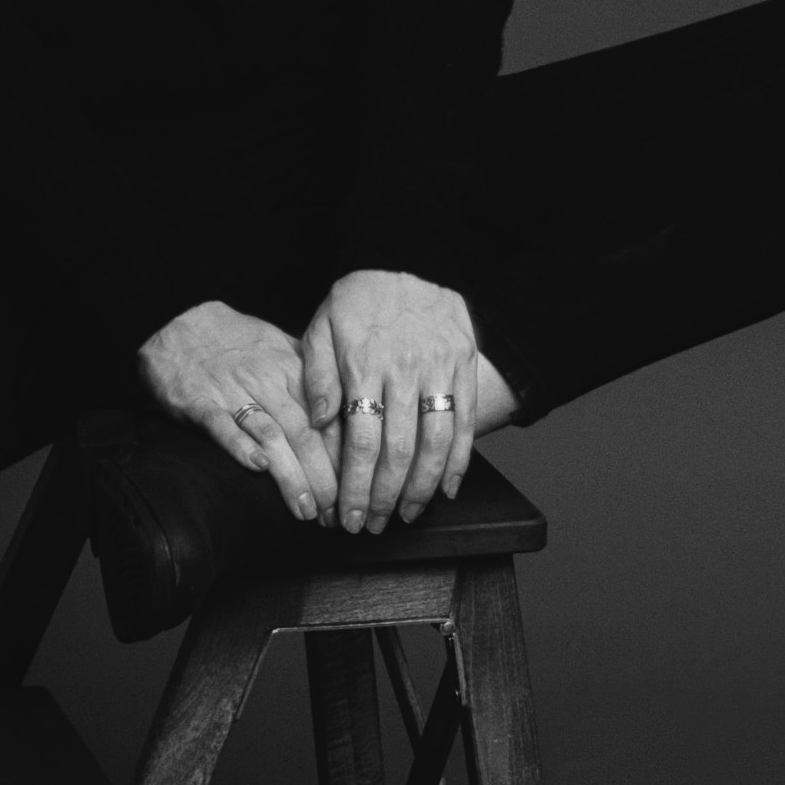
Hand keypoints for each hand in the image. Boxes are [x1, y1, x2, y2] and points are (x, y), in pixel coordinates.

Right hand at [138, 301, 343, 524]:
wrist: (179, 320)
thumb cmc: (233, 339)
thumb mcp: (279, 346)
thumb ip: (311, 375)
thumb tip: (346, 406)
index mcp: (290, 369)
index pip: (327, 417)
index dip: (343, 457)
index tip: (354, 488)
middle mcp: (266, 381)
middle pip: (304, 433)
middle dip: (324, 478)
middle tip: (335, 514)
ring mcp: (232, 391)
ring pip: (270, 435)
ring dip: (291, 475)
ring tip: (305, 509)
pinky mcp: (199, 401)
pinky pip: (222, 425)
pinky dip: (240, 446)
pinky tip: (257, 468)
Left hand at [300, 270, 485, 530]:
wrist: (409, 258)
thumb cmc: (360, 297)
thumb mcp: (323, 325)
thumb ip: (317, 374)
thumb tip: (321, 421)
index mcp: (364, 365)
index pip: (359, 441)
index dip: (354, 486)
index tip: (346, 514)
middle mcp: (404, 372)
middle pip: (398, 452)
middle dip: (383, 498)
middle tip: (371, 526)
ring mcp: (440, 371)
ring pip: (436, 444)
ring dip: (422, 489)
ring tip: (406, 515)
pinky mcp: (464, 368)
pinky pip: (466, 423)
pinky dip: (459, 461)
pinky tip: (446, 488)